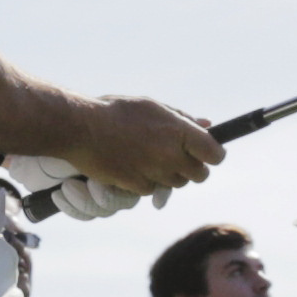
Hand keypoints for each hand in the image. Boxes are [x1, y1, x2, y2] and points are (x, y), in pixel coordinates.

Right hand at [67, 95, 221, 199]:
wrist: (81, 129)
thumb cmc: (117, 112)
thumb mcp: (152, 107)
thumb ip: (182, 119)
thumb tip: (207, 125)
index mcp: (178, 131)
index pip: (214, 154)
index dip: (213, 154)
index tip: (207, 152)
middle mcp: (170, 155)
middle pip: (199, 175)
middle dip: (192, 167)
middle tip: (176, 155)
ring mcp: (154, 173)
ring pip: (177, 183)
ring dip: (169, 174)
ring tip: (149, 155)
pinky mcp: (137, 186)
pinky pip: (153, 189)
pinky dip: (147, 180)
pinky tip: (133, 164)